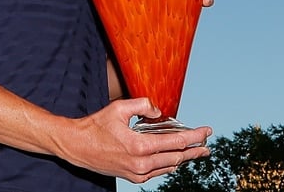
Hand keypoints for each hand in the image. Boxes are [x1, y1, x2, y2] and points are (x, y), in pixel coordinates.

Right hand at [65, 98, 211, 183]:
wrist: (77, 146)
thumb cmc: (95, 127)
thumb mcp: (118, 108)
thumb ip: (142, 105)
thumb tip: (158, 111)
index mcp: (140, 146)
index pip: (176, 142)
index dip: (195, 136)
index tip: (206, 131)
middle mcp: (141, 163)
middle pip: (177, 157)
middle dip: (194, 150)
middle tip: (206, 144)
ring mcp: (137, 173)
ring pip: (169, 166)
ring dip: (183, 158)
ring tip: (194, 152)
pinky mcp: (133, 177)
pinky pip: (157, 172)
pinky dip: (168, 164)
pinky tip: (173, 160)